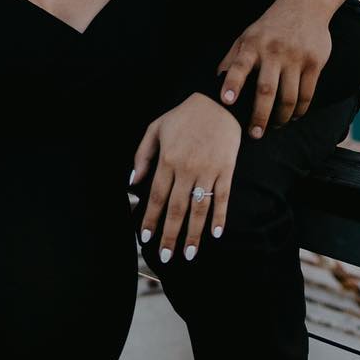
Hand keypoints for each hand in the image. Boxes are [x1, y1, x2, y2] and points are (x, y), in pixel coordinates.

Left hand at [131, 93, 240, 263]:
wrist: (218, 102)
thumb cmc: (183, 116)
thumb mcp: (155, 129)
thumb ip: (142, 156)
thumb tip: (133, 183)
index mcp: (167, 159)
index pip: (157, 197)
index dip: (151, 220)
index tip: (147, 239)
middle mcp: (186, 168)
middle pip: (176, 208)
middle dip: (170, 235)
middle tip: (167, 257)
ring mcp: (208, 169)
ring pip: (199, 207)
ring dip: (194, 233)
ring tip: (189, 254)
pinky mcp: (226, 168)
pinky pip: (223, 196)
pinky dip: (220, 216)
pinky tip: (216, 233)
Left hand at [218, 0, 333, 135]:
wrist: (304, 5)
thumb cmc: (269, 28)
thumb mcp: (246, 37)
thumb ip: (232, 60)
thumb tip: (214, 83)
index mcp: (252, 45)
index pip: (238, 66)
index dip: (232, 83)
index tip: (226, 101)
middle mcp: (273, 51)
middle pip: (266, 90)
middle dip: (260, 115)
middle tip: (255, 134)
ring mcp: (295, 57)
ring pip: (288, 97)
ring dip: (281, 117)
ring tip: (275, 126)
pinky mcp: (314, 62)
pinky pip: (307, 94)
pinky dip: (299, 110)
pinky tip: (293, 117)